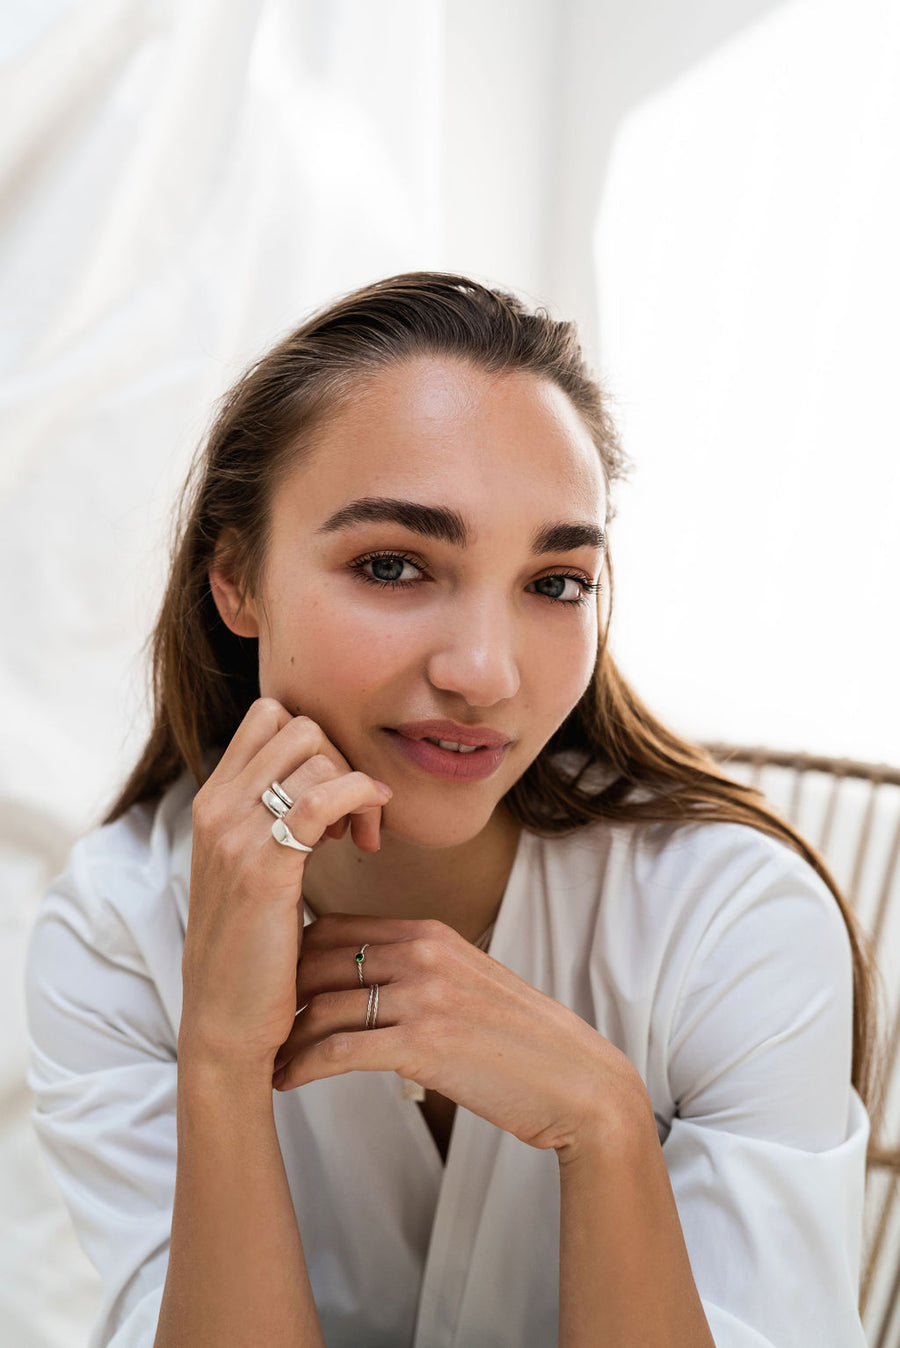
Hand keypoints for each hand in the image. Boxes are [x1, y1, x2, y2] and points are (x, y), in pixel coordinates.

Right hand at [179, 699, 391, 1070]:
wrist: (227, 1021)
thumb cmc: (253, 949)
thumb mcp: (252, 868)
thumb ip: (272, 818)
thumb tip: (323, 780)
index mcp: (213, 801)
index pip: (268, 716)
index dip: (316, 742)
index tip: (335, 793)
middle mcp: (216, 807)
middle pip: (297, 725)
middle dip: (341, 759)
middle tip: (356, 818)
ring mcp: (234, 833)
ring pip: (312, 750)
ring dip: (354, 784)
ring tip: (360, 837)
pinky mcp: (263, 867)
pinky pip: (320, 796)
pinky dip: (358, 798)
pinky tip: (366, 835)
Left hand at [271, 914, 645, 1154]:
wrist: (576, 1082)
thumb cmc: (520, 1041)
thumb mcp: (469, 983)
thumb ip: (420, 969)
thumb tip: (368, 978)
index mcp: (432, 933)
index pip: (338, 928)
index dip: (294, 954)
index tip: (269, 983)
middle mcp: (423, 954)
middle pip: (320, 958)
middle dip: (279, 990)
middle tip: (251, 1019)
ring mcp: (424, 996)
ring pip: (324, 1004)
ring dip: (285, 1033)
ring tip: (261, 1056)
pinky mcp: (424, 1043)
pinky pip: (341, 1049)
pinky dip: (303, 1065)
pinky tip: (285, 1081)